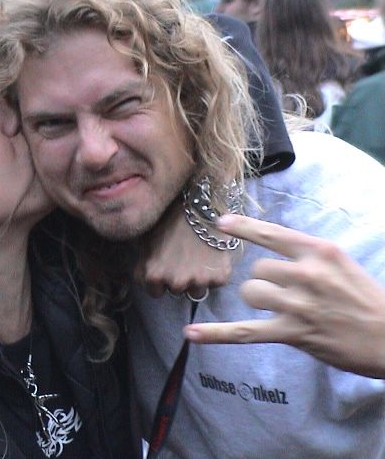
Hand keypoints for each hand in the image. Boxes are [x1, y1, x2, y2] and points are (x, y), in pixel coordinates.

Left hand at [135, 197, 233, 298]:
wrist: (199, 204)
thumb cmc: (168, 219)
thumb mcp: (145, 241)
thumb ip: (143, 264)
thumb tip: (142, 276)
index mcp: (154, 275)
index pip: (155, 293)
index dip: (160, 281)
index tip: (166, 268)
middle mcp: (176, 282)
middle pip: (177, 292)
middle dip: (178, 279)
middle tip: (183, 258)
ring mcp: (199, 281)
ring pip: (197, 291)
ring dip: (197, 279)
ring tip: (198, 258)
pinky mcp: (220, 276)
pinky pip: (216, 282)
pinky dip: (215, 272)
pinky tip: (211, 255)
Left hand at [183, 214, 384, 378]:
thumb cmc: (366, 300)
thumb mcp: (340, 264)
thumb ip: (306, 256)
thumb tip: (271, 254)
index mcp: (319, 251)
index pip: (272, 233)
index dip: (243, 227)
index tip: (219, 223)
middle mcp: (306, 273)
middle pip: (258, 270)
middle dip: (265, 281)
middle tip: (289, 294)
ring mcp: (298, 304)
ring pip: (251, 293)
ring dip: (259, 301)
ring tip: (282, 311)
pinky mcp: (292, 333)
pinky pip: (244, 332)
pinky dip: (216, 334)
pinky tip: (190, 334)